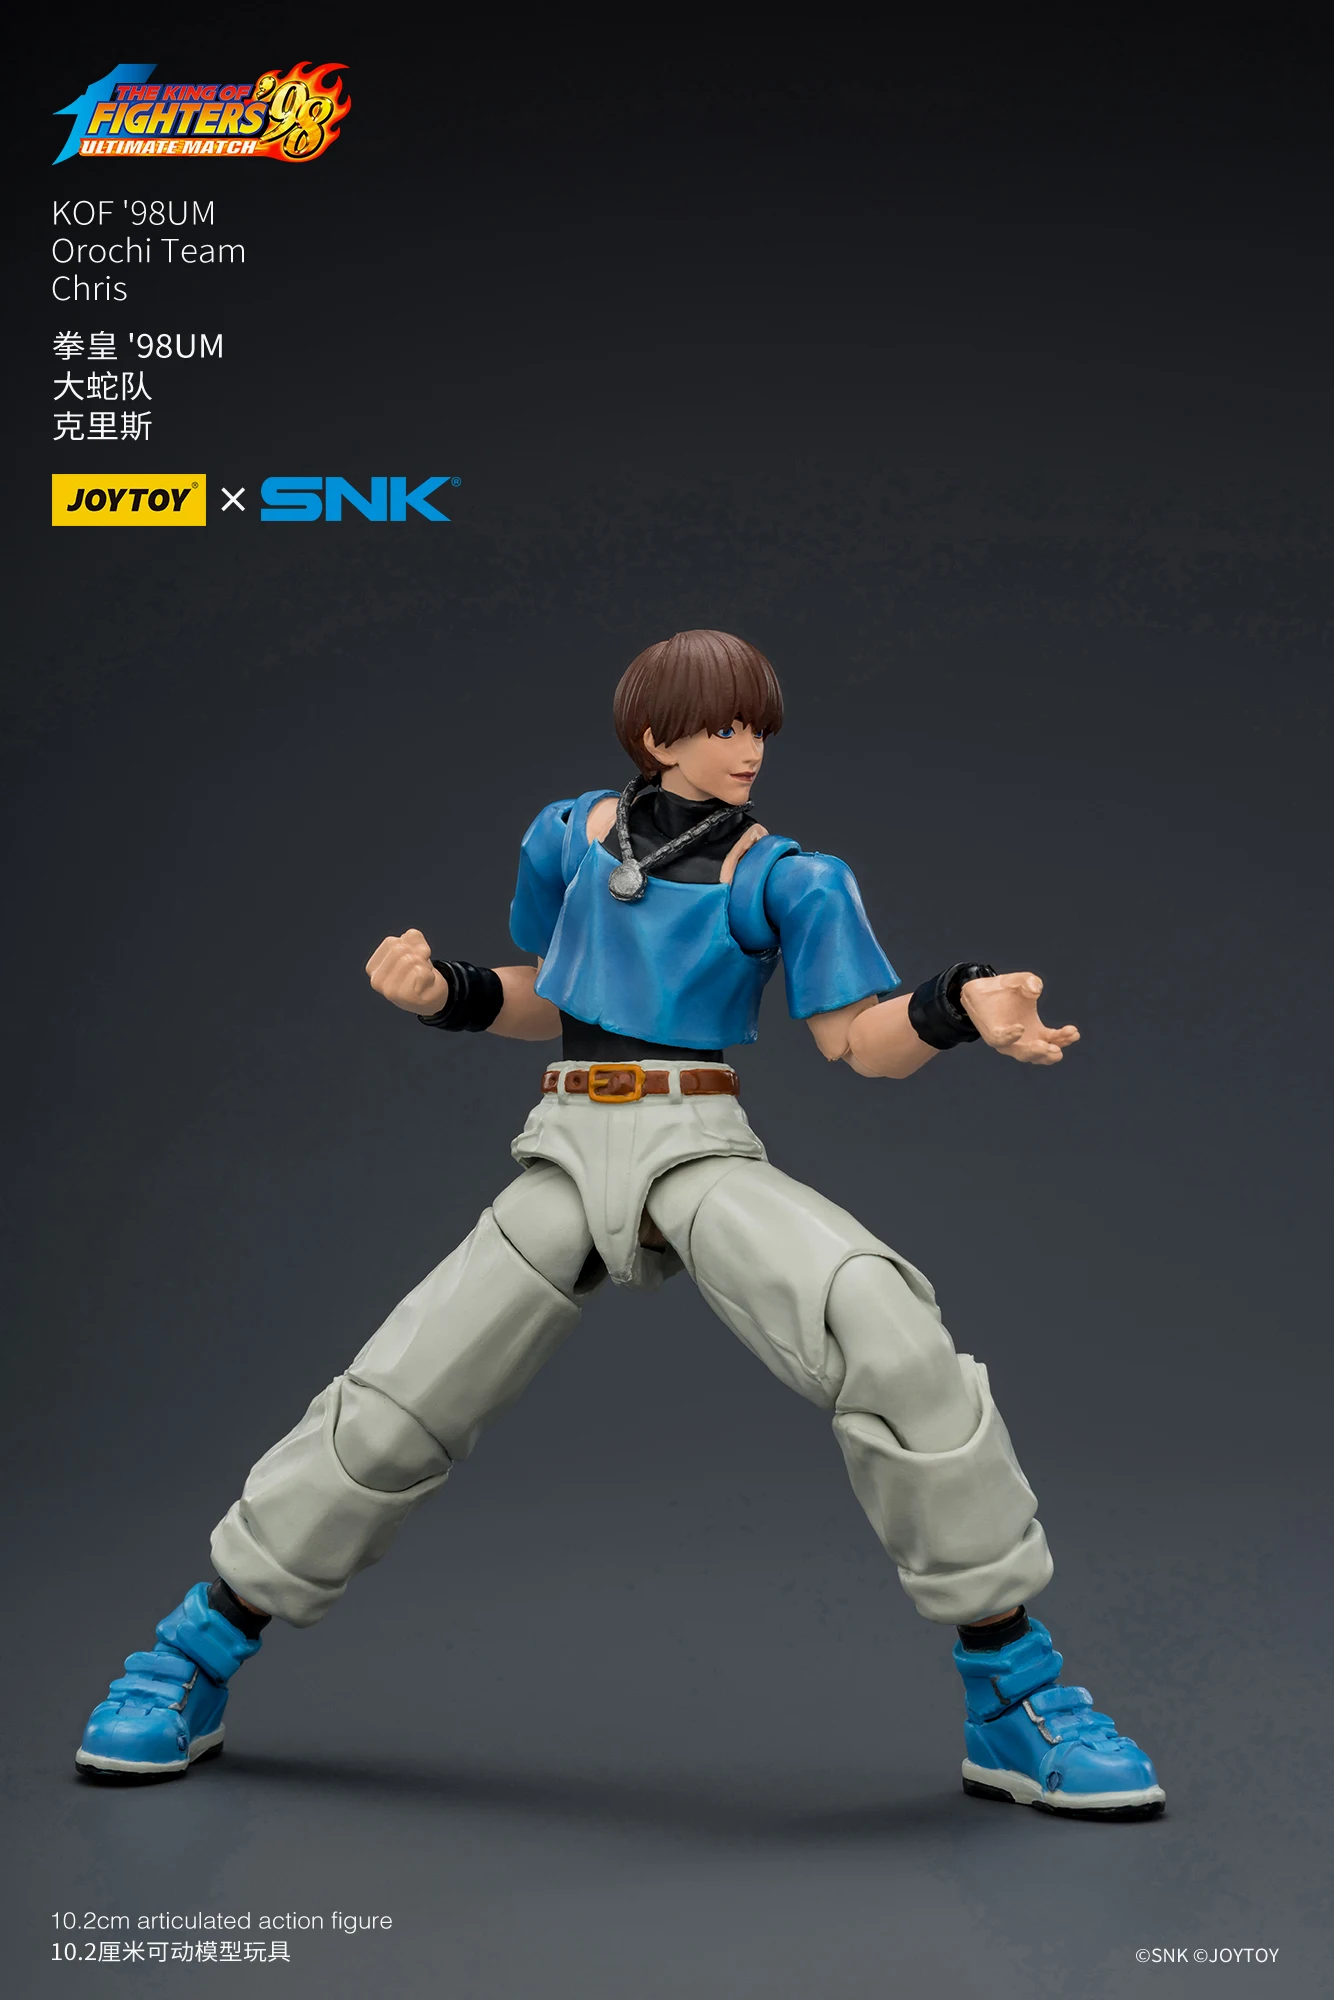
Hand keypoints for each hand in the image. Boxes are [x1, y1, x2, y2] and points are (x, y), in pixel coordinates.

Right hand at [366, 929, 448, 1014]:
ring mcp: (390, 991)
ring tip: (422, 976)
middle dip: (417, 955)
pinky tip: (426, 985)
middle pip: (400, 950)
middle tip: (419, 968)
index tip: (412, 958)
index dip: (409, 945)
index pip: (391, 942)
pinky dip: (430, 975)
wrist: (431, 997)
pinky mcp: (407, 997)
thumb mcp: (413, 948)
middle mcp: (376, 981)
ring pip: (411, 960)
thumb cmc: (417, 972)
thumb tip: (414, 941)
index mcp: (372, 968)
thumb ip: (412, 937)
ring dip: (424, 965)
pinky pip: (422, 972)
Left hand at [959, 972, 1079, 1065]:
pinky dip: (1011, 1036)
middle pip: (1040, 1055)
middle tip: (1057, 1050)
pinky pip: (1002, 1040)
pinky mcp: (992, 1035)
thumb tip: (1035, 989)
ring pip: (1022, 1054)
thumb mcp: (1023, 981)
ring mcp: (1008, 1041)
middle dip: (1049, 1054)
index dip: (1064, 1039)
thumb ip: (1032, 982)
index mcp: (1036, 1031)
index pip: (1054, 1041)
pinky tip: (1019, 1028)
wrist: (980, 988)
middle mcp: (1023, 1041)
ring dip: (1033, 1051)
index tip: (1073, 1032)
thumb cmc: (1006, 989)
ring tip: (1044, 1045)